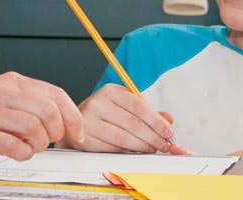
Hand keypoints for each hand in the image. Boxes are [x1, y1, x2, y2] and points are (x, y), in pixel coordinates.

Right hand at [0, 72, 83, 161]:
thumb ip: (26, 101)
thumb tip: (61, 119)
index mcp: (13, 82)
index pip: (56, 94)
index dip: (73, 117)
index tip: (76, 133)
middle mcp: (3, 93)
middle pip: (50, 112)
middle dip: (57, 133)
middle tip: (48, 141)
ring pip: (34, 129)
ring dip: (39, 145)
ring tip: (29, 147)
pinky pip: (13, 147)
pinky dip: (23, 154)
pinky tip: (16, 152)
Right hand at [62, 84, 187, 153]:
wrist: (73, 125)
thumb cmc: (102, 115)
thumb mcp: (123, 107)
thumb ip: (146, 112)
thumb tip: (168, 118)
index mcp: (110, 91)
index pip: (139, 106)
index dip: (156, 120)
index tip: (168, 130)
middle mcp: (98, 103)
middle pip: (133, 123)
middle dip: (153, 136)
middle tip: (164, 144)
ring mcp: (89, 120)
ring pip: (123, 137)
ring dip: (142, 146)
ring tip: (153, 149)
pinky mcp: (84, 137)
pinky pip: (112, 147)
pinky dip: (127, 151)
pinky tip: (136, 151)